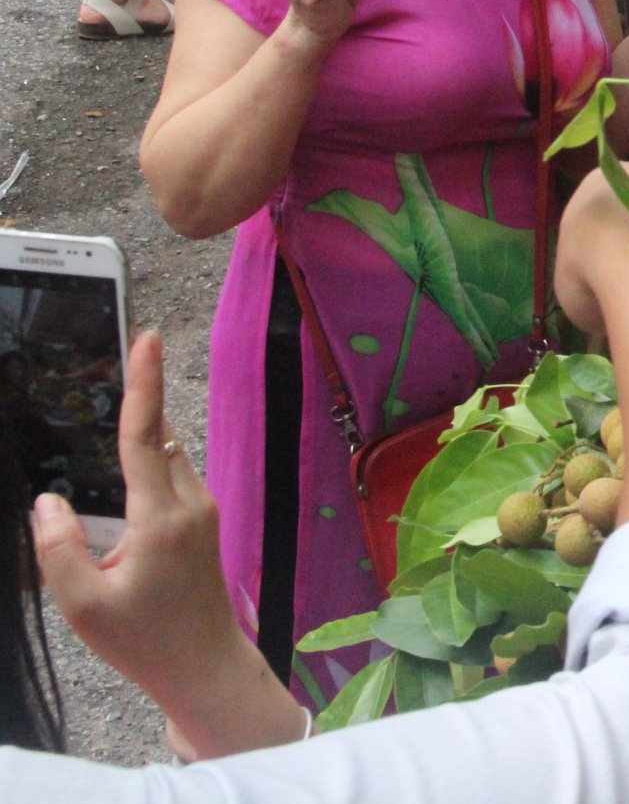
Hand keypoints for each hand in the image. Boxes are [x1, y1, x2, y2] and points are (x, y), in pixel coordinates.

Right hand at [35, 332, 302, 759]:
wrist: (203, 665)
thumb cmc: (143, 639)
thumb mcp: (83, 604)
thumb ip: (59, 548)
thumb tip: (50, 500)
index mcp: (160, 517)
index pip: (146, 436)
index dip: (143, 383)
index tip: (145, 339)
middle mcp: (189, 504)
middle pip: (158, 439)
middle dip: (138, 405)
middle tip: (115, 370)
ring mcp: (202, 511)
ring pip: (168, 458)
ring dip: (143, 440)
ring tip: (115, 435)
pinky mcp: (203, 522)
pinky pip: (173, 478)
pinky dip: (149, 466)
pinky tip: (127, 487)